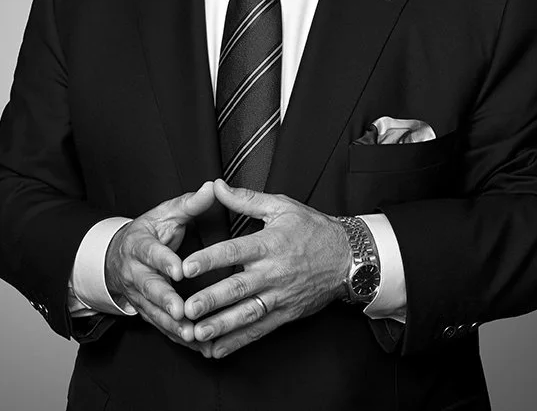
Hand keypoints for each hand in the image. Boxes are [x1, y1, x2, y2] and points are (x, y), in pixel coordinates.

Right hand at [105, 181, 215, 350]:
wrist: (118, 255)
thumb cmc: (150, 232)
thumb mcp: (165, 213)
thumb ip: (189, 203)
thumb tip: (213, 187)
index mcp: (140, 245)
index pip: (151, 253)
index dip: (164, 262)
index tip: (178, 270)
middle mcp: (135, 272)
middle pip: (149, 288)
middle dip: (165, 301)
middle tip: (183, 312)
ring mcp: (139, 295)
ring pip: (154, 312)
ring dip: (173, 326)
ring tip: (192, 335)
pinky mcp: (146, 311)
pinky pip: (161, 327)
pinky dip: (178, 338)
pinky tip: (198, 346)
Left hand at [181, 179, 349, 358]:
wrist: (349, 258)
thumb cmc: (314, 230)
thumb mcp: (282, 206)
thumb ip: (245, 199)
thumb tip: (216, 186)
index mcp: (269, 244)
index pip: (234, 251)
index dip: (210, 259)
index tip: (187, 266)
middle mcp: (273, 273)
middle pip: (238, 287)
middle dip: (211, 300)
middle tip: (186, 308)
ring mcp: (280, 296)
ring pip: (247, 313)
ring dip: (221, 325)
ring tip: (197, 332)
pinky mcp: (286, 314)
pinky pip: (259, 330)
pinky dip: (238, 341)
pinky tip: (217, 349)